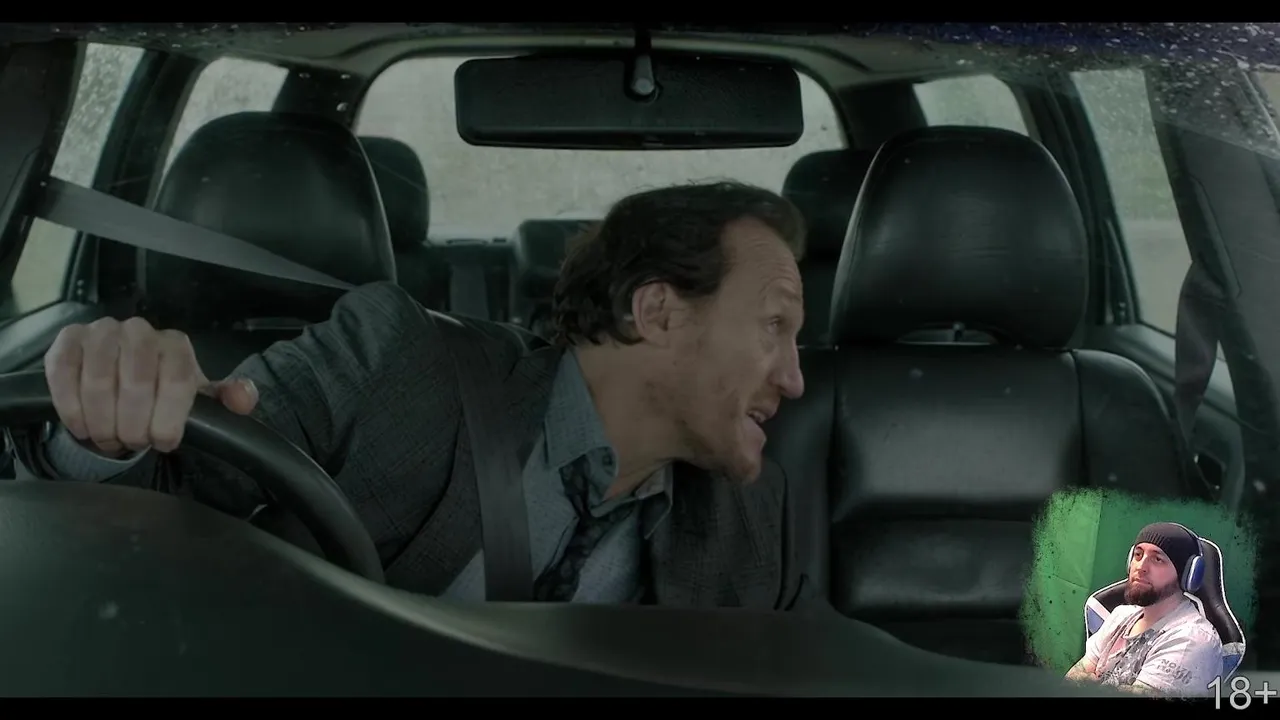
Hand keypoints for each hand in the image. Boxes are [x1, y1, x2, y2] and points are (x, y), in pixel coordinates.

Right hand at [43, 317, 257, 456]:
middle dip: (133, 426)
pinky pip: (64, 376)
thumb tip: (244, 398)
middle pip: (137, 385)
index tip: (163, 442)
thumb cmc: (161, 390)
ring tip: (108, 438)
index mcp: (176, 345)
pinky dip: (73, 409)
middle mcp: (140, 331)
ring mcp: (101, 332)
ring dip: (103, 422)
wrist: (118, 374)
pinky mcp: (67, 340)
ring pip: (99, 384)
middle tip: (132, 444)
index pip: (178, 382)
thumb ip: (226, 399)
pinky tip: (82, 427)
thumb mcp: (197, 397)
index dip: (169, 420)